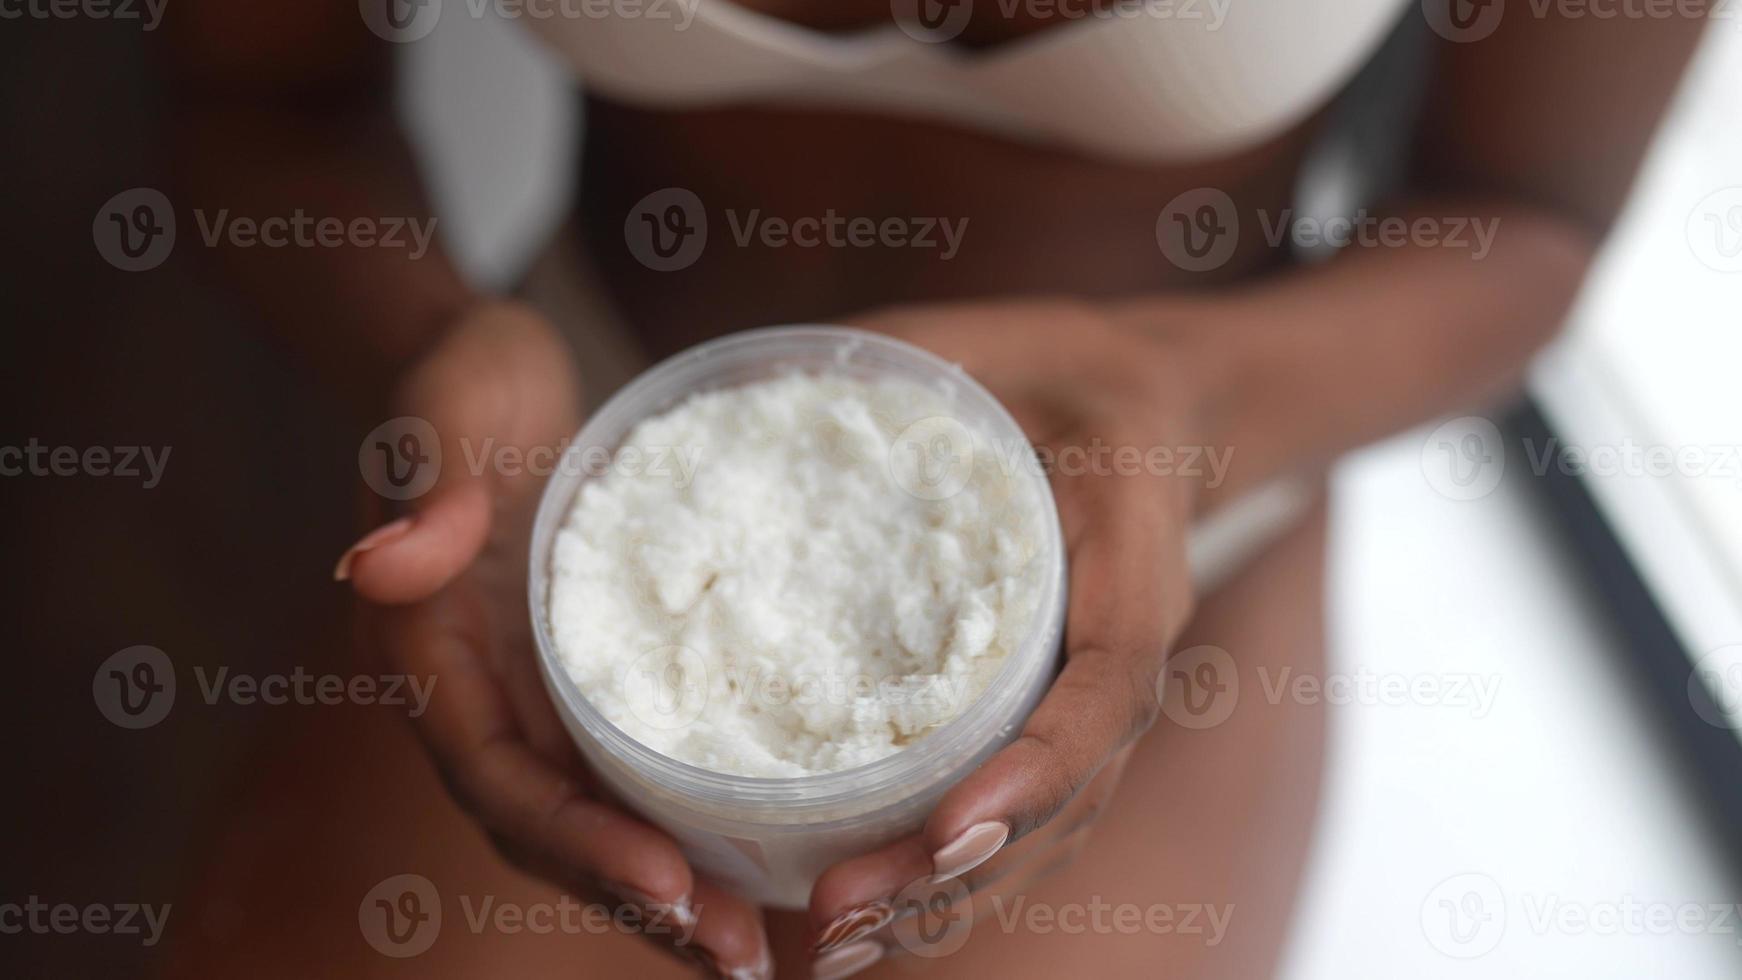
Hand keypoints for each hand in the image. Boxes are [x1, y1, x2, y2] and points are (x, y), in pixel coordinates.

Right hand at [336, 301, 770, 978]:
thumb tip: (382, 563)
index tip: (670, 880)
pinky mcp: (583, 684)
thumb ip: (420, 478)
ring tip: (760, 947)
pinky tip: (765, 860)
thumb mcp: (442, 405)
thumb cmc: (457, 378)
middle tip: (739, 957)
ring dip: (670, 893)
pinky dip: (687, 828)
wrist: (484, 370)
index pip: (498, 775)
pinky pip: (631, 776)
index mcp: (429, 654)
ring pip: (593, 822)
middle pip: (549, 831)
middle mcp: (478, 698)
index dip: (577, 839)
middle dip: (640, 901)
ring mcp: (532, 698)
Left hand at [806, 300, 1204, 974]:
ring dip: (942, 905)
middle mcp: (1120, 661)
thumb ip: (904, 358)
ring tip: (829, 949)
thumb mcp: (1002, 340)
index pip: (1104, 690)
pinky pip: (1016, 819)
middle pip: (1063, 800)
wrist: (1150, 410)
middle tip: (839, 920)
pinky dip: (947, 881)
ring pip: (1040, 834)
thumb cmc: (1073, 372)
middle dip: (954, 875)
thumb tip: (754, 375)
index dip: (1037, 768)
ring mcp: (1091, 705)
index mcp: (1133, 570)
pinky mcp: (1050, 721)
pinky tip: (861, 921)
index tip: (955, 829)